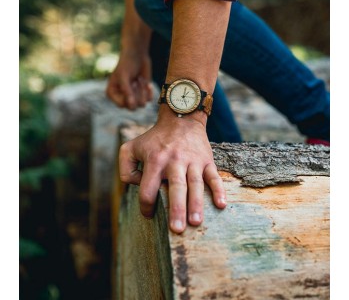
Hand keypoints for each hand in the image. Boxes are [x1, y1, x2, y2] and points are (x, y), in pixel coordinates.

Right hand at [106, 46, 152, 109]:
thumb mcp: (124, 77)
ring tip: (139, 79)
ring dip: (142, 91)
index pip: (122, 105)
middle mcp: (122, 97)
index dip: (129, 97)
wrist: (138, 55)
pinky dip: (148, 90)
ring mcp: (133, 96)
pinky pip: (149, 99)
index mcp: (112, 94)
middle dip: (136, 94)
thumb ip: (127, 91)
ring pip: (142, 105)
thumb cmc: (127, 64)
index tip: (130, 84)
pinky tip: (144, 80)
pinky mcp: (143, 94)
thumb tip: (132, 106)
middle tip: (135, 81)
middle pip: (132, 107)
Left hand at [118, 107, 226, 232]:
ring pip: (195, 184)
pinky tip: (221, 205)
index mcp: (155, 160)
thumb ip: (126, 169)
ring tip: (196, 222)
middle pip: (176, 187)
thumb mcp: (131, 147)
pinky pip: (214, 176)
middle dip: (176, 209)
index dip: (146, 205)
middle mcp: (175, 161)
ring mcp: (193, 161)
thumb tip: (139, 187)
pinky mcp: (206, 160)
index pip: (148, 188)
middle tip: (176, 230)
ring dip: (196, 203)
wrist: (181, 119)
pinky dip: (218, 190)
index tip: (148, 214)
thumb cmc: (154, 138)